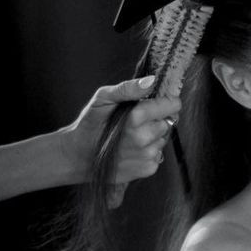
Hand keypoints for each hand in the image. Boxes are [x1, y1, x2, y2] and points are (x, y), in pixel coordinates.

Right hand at [59, 76, 178, 195]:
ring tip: (132, 136)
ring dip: (153, 136)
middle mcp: (143, 139)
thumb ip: (128, 89)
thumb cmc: (91, 124)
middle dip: (157, 119)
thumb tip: (151, 81)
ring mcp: (146, 156)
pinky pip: (159, 154)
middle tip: (136, 121)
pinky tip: (132, 149)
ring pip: (163, 139)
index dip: (167, 102)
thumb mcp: (103, 99)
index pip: (171, 106)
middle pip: (168, 122)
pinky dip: (149, 150)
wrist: (79, 156)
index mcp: (134, 119)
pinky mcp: (147, 169)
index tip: (159, 102)